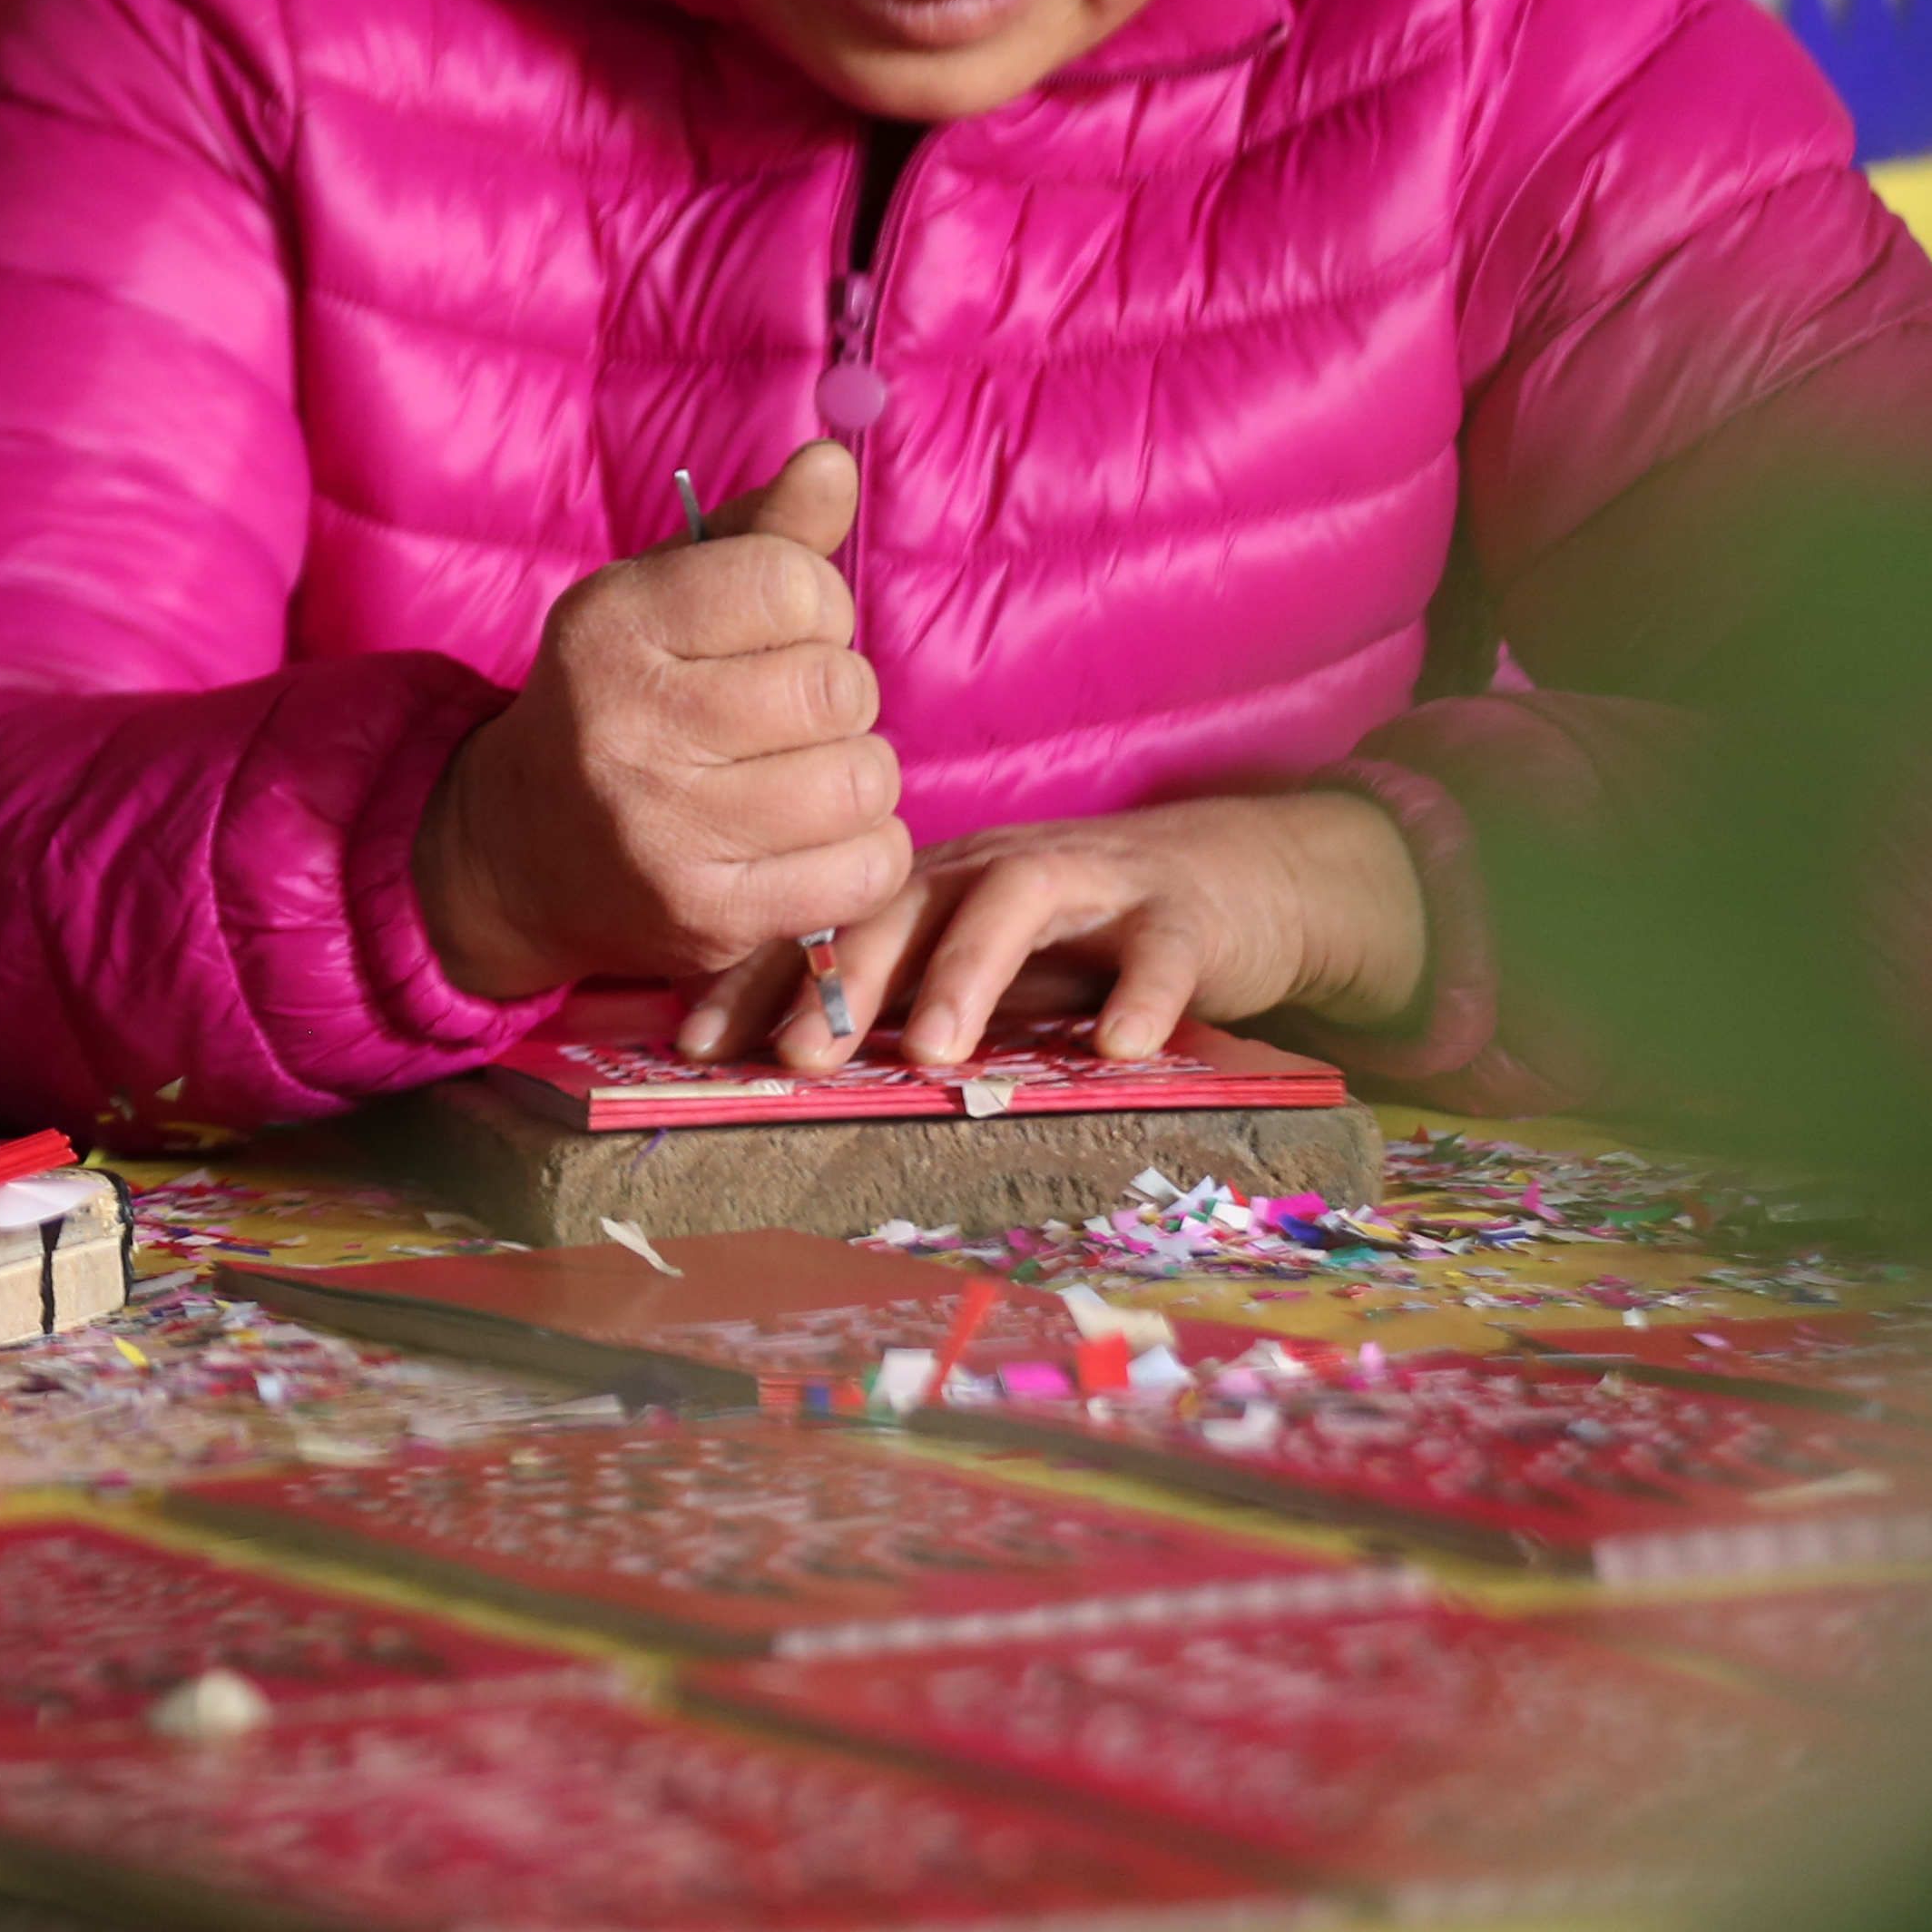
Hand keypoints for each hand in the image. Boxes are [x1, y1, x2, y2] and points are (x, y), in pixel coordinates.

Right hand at [417, 441, 912, 1002]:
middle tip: (792, 714)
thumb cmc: (621, 703)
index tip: (778, 633)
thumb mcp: (663, 600)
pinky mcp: (707, 917)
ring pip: (862, 779)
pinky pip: (865, 867)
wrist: (515, 856)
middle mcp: (627, 725)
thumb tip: (836, 461)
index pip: (790, 583)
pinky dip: (865, 849)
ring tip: (804, 775)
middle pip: (836, 687)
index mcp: (612, 625)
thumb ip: (760, 533)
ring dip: (857, 774)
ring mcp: (664, 831)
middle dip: (838, 694)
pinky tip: (814, 838)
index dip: (815, 605)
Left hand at [677, 787, 1423, 1069]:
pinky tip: (1118, 1048)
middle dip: (842, 979)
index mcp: (931, 887)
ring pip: (1012, 905)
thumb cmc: (1080, 936)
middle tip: (797, 1056)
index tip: (695, 1046)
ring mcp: (1089, 882)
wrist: (1236, 881)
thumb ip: (897, 998)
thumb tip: (772, 1061)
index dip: (758, 978)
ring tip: (933, 1052)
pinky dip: (1140, 994)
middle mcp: (992, 870)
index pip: (826, 923)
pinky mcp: (1180, 912)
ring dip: (967, 975)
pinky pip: (1158, 949)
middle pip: (904, 906)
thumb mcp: (975, 963)